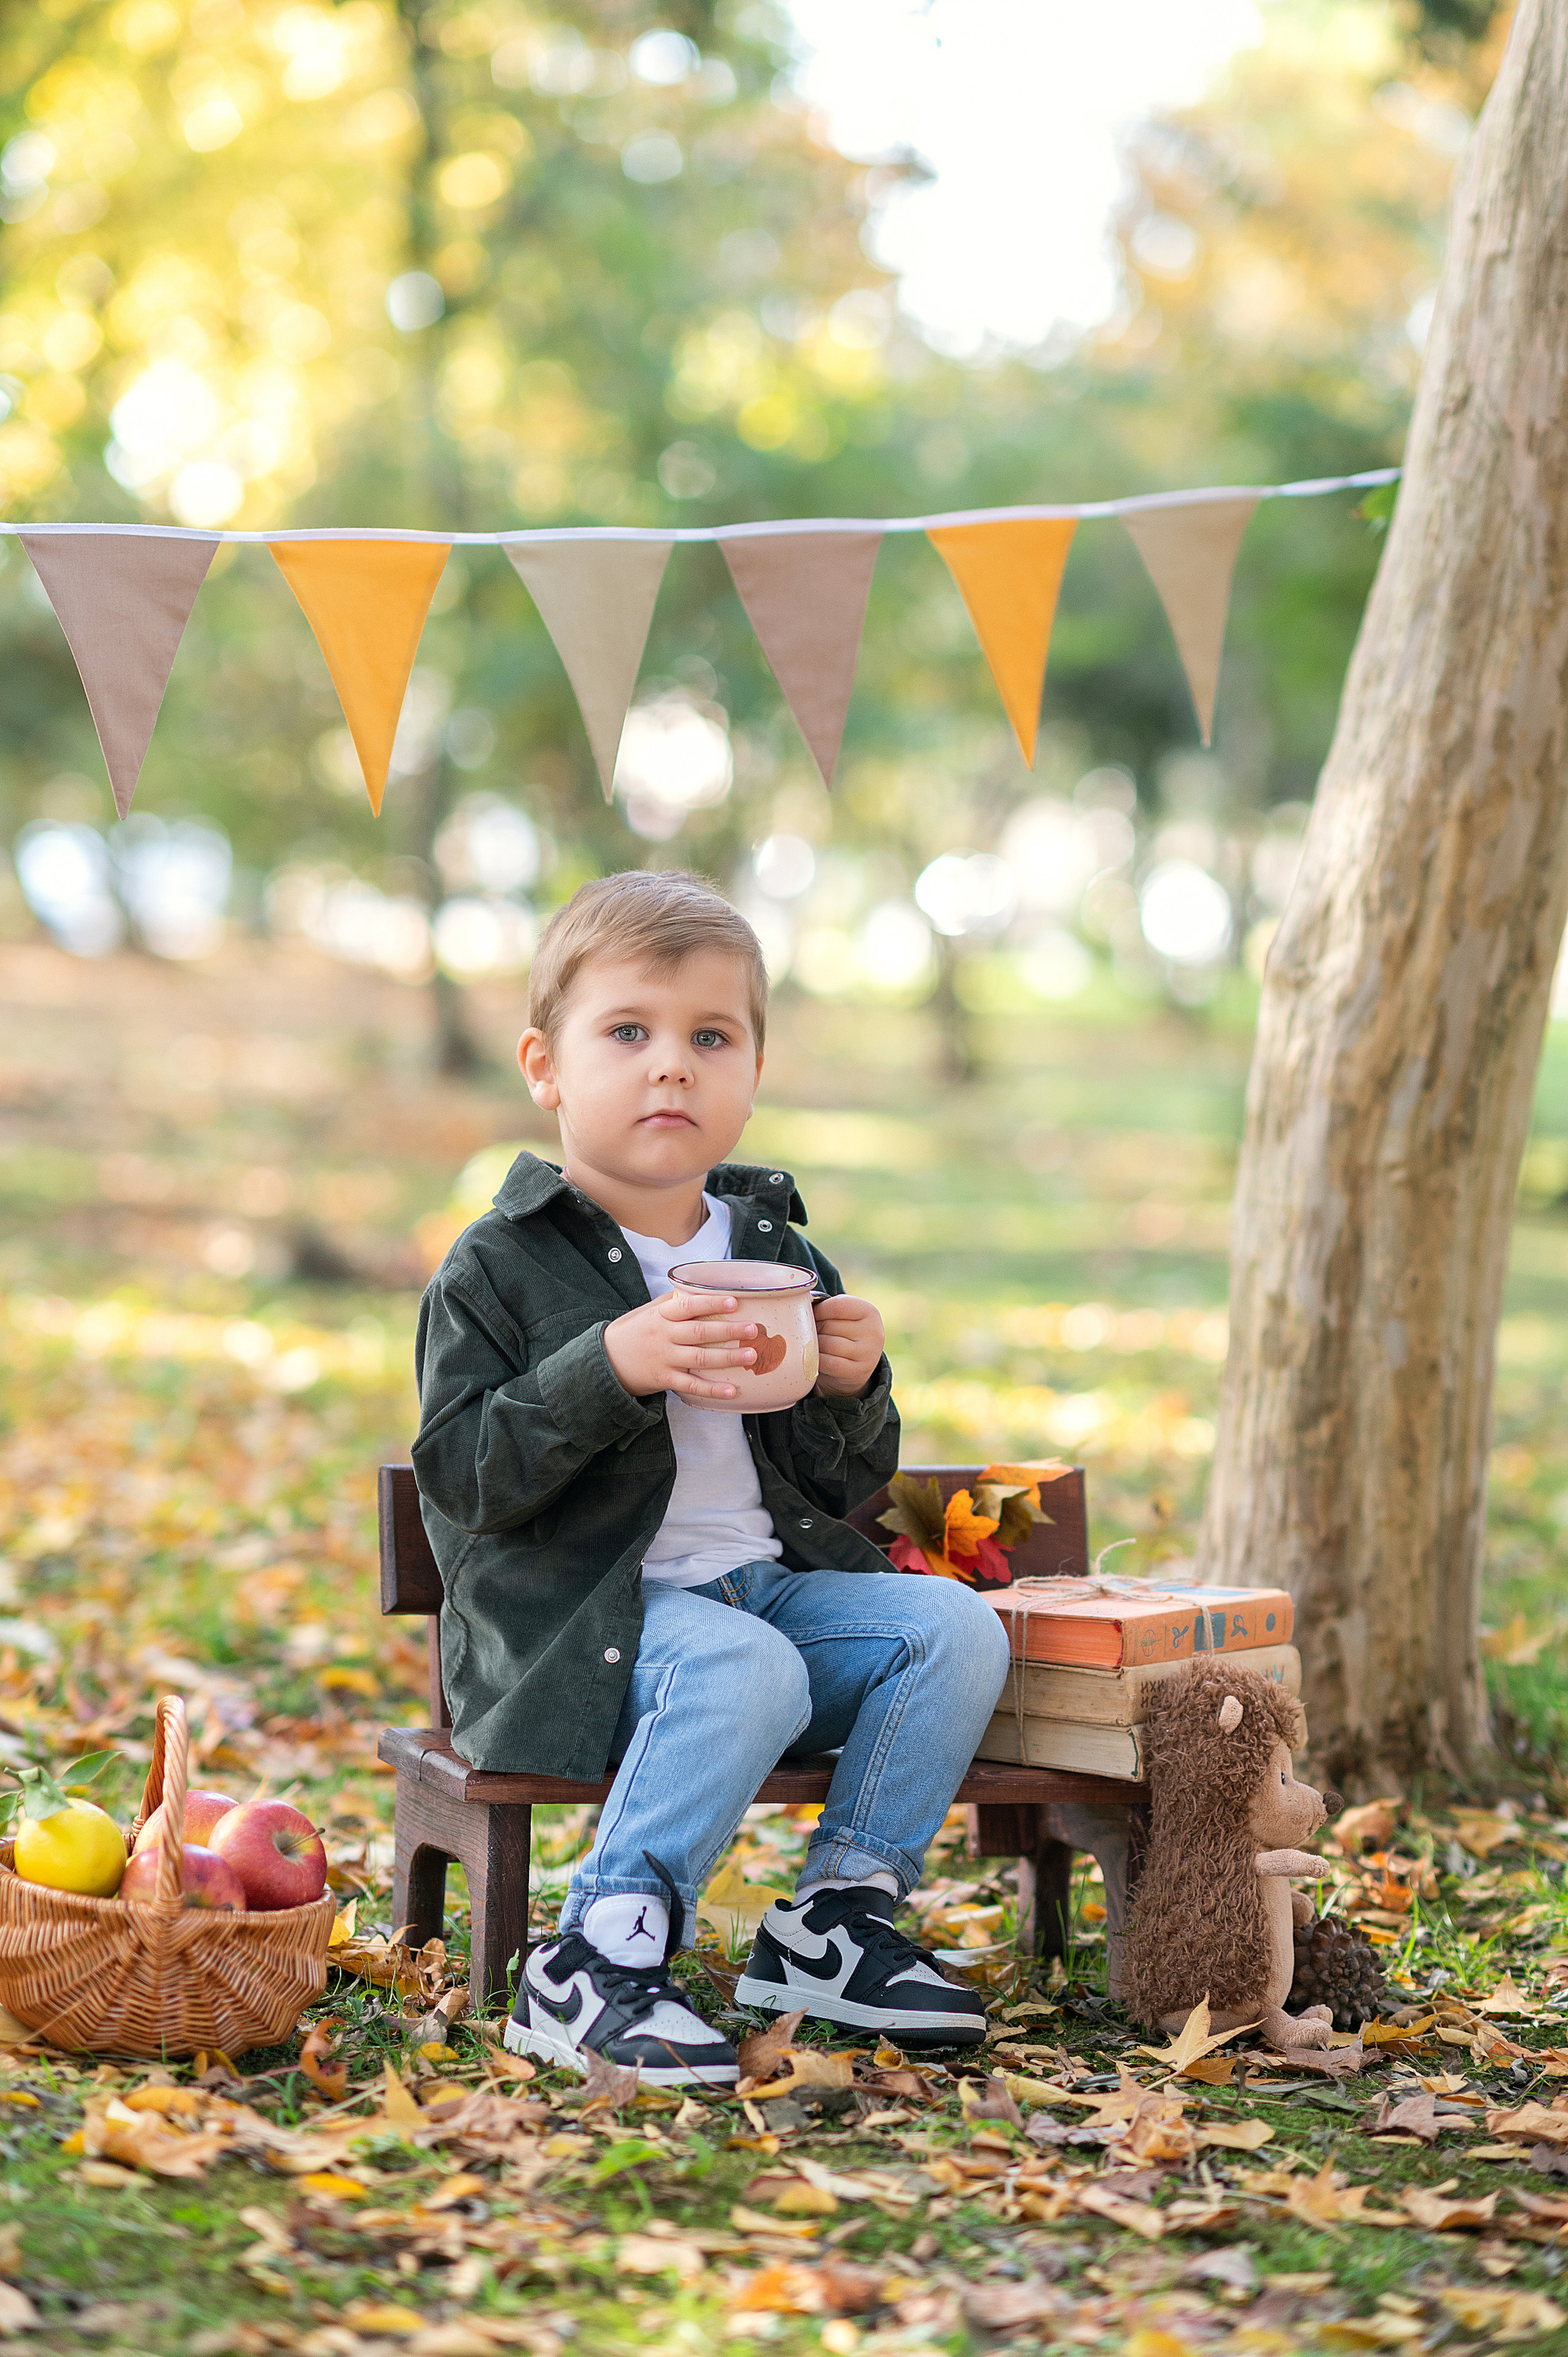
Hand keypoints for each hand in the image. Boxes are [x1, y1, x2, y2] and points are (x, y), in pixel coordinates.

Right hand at [604, 1289, 760, 1401]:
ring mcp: (664, 1359)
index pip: (688, 1306)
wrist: (605, 1362)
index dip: (711, 1303)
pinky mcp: (664, 1380)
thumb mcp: (647, 1312)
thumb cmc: (632, 1332)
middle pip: (699, 1333)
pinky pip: (691, 1386)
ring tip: (751, 1355)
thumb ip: (672, 1303)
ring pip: (699, 1359)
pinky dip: (712, 1390)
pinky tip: (732, 1390)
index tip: (734, 1302)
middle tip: (753, 1329)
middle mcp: (663, 1336)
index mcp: (660, 1316)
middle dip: (728, 1331)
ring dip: (727, 1358)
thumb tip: (701, 1291)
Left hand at [813, 1294, 884, 1398]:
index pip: (837, 1306)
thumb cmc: (843, 1335)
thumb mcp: (843, 1317)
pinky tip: (813, 1357)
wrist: (855, 1367)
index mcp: (870, 1312)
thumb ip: (828, 1307)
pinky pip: (828, 1362)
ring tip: (812, 1344)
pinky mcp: (858, 1371)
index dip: (818, 1310)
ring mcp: (868, 1353)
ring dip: (814, 1345)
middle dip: (814, 1329)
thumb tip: (799, 1301)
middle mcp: (874, 1332)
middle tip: (809, 1333)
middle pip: (830, 1326)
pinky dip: (816, 1359)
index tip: (812, 1315)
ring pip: (827, 1344)